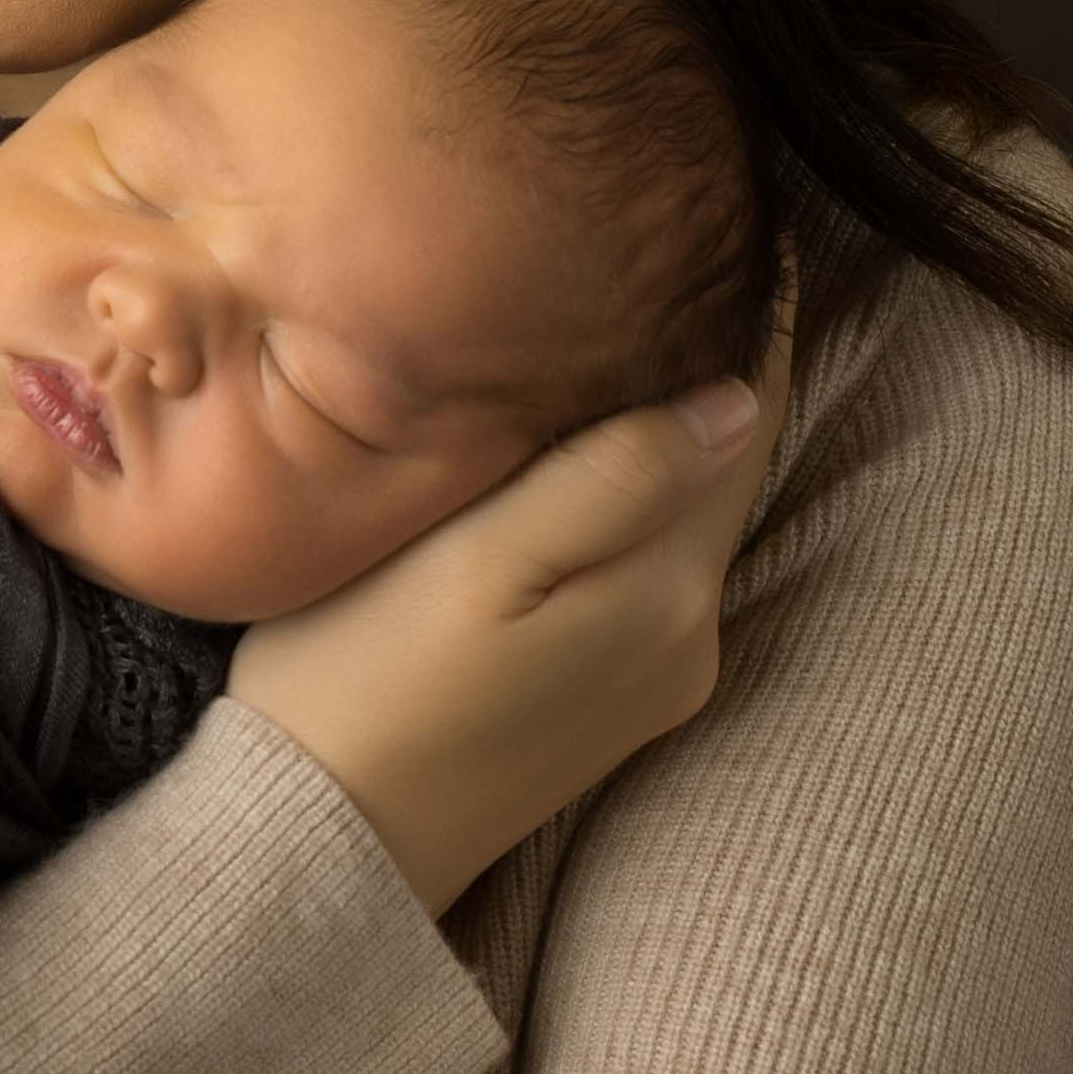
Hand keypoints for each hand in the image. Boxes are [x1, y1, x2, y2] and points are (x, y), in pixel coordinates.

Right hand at [227, 271, 797, 915]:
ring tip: (636, 322)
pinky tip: (590, 452)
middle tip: (686, 241)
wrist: (318, 853)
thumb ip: (610, 478)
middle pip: (725, 459)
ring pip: (686, 510)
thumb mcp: (478, 563)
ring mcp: (654, 678)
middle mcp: (690, 633)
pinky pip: (648, 563)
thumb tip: (737, 392)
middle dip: (716, 358)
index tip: (746, 219)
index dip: (754, 314)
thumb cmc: (363, 685)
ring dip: (674, 425)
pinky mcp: (606, 704)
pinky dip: (638, 494)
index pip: (746, 412)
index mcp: (668, 583)